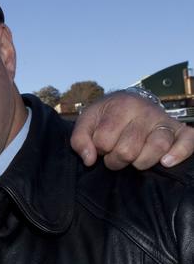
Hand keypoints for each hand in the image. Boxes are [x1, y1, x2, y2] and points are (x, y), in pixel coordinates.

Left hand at [71, 91, 193, 169]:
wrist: (130, 102)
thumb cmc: (106, 116)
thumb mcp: (87, 120)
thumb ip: (80, 139)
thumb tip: (89, 160)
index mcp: (120, 106)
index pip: (104, 140)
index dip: (98, 148)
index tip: (101, 145)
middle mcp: (145, 111)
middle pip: (128, 150)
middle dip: (116, 160)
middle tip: (115, 154)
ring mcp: (163, 121)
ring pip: (156, 148)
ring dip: (140, 162)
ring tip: (134, 160)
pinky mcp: (179, 130)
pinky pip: (188, 142)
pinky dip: (179, 153)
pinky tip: (165, 162)